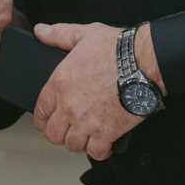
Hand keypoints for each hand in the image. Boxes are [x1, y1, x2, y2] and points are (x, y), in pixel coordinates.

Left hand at [33, 22, 143, 160]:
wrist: (144, 61)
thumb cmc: (117, 48)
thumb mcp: (84, 34)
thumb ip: (59, 34)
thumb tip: (40, 31)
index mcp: (59, 83)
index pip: (39, 113)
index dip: (42, 120)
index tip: (49, 122)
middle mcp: (68, 105)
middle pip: (53, 134)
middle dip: (60, 133)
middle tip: (69, 130)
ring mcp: (86, 121)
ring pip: (72, 145)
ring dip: (79, 143)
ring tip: (86, 136)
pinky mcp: (106, 132)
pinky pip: (96, 152)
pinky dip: (100, 151)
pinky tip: (104, 144)